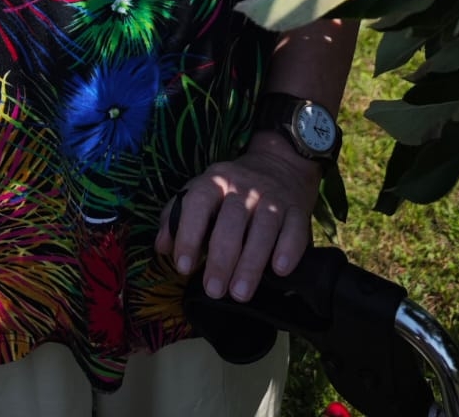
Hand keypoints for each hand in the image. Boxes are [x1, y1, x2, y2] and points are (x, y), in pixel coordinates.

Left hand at [155, 135, 319, 303]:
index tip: (182, 267)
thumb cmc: (230, 191)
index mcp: (215, 181)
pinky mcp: (297, 210)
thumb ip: (176, 218)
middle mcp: (244, 187)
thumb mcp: (200, 193)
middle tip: (213, 290)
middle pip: (232, 220)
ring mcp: (273, 197)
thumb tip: (161, 248)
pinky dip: (288, 250)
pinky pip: (294, 229)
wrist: (278, 165)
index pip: (198, 202)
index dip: (188, 234)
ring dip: (251, 262)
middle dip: (221, 258)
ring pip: (264, 227)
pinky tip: (278, 270)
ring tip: (240, 293)